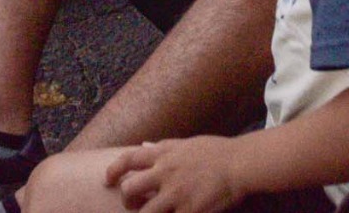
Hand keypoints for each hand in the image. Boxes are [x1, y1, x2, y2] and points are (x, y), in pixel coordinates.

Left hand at [104, 136, 242, 212]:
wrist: (240, 165)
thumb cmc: (217, 151)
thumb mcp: (187, 143)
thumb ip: (163, 146)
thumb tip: (144, 146)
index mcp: (164, 154)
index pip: (128, 160)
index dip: (113, 170)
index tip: (107, 180)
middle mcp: (165, 173)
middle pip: (129, 190)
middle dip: (127, 200)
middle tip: (134, 205)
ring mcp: (176, 195)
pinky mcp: (189, 212)